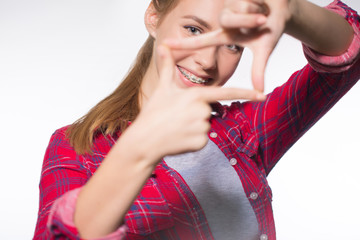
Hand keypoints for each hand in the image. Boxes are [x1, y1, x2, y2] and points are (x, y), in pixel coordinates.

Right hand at [128, 45, 265, 161]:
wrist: (144, 141)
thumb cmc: (153, 113)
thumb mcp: (162, 88)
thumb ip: (168, 66)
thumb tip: (163, 45)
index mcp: (196, 95)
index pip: (226, 92)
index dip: (246, 93)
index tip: (262, 94)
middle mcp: (203, 110)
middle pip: (209, 111)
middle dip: (196, 114)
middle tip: (176, 117)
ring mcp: (203, 128)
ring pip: (206, 125)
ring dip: (194, 127)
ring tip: (176, 128)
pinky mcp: (201, 143)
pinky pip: (202, 139)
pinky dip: (192, 140)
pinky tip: (179, 139)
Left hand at [166, 0, 293, 91]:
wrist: (284, 6)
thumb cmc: (271, 26)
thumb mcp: (264, 48)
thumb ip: (258, 69)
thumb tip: (259, 91)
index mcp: (226, 35)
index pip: (201, 41)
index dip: (183, 44)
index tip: (164, 45)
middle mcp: (224, 20)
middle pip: (228, 21)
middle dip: (248, 20)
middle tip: (262, 20)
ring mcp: (230, 6)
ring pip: (238, 10)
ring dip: (256, 12)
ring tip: (264, 12)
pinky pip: (247, 1)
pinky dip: (260, 4)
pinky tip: (262, 2)